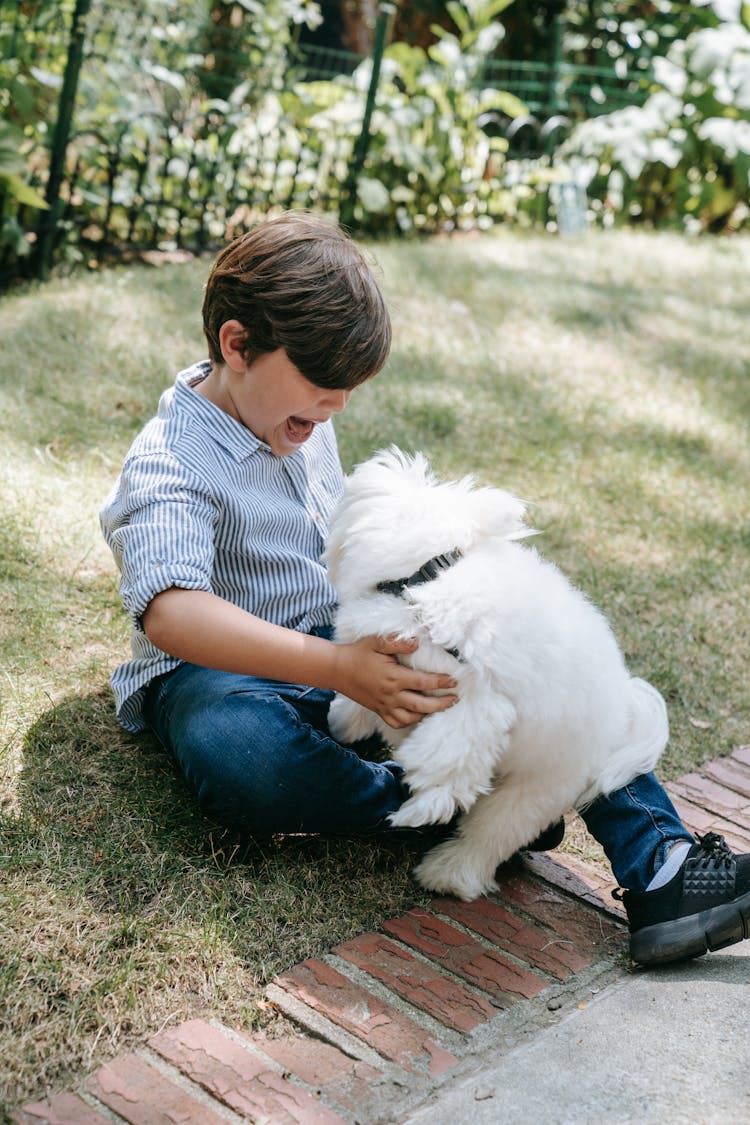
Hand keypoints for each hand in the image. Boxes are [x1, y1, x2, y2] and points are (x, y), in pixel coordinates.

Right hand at [333, 634, 458, 728]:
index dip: (441, 682)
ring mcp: (385, 705)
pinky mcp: (379, 711)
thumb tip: (417, 643)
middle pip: (423, 705)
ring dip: (428, 714)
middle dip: (442, 703)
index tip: (454, 681)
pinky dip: (410, 722)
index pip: (424, 682)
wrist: (337, 669)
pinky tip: (419, 715)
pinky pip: (397, 722)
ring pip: (412, 717)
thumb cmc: (359, 653)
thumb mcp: (377, 642)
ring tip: (441, 708)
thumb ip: (398, 641)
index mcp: (394, 677)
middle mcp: (391, 695)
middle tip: (455, 699)